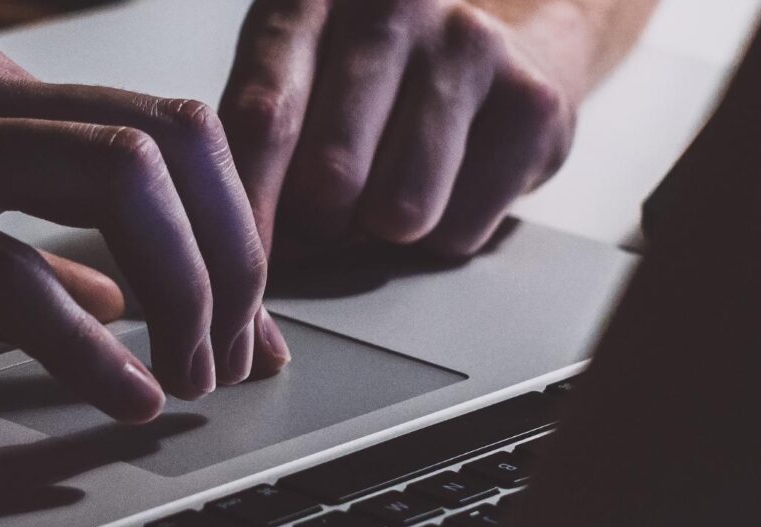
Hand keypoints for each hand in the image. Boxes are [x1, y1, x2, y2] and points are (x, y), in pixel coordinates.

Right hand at [0, 41, 286, 421]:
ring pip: (119, 179)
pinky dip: (86, 344)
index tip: (254, 327)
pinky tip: (119, 397)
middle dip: (234, 255)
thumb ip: (26, 255)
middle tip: (234, 355)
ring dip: (182, 286)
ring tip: (187, 375)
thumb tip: (124, 301)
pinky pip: (7, 269)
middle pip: (176, 140)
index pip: (167, 137)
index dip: (235, 233)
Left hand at [219, 0, 594, 259]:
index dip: (248, 208)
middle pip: (330, 177)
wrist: (498, 48)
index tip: (237, 267)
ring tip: (386, 191)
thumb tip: (228, 251)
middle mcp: (391, 5)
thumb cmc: (369, 79)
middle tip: (329, 213)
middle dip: (319, 225)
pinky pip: (459, 229)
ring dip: (382, 231)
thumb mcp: (292, 79)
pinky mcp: (532, 101)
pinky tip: (446, 185)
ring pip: (399, 212)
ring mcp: (468, 45)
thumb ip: (252, 147)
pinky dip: (441, 234)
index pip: (263, 117)